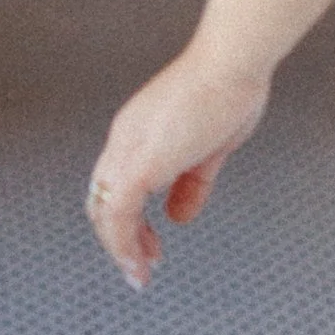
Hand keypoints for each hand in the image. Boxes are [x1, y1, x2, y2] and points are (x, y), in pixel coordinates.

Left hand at [86, 41, 268, 289]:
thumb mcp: (211, 147)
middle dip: (119, 239)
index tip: (148, 241)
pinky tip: (140, 262)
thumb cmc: (230, 88)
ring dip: (119, 249)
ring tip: (139, 273)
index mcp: (138, 130)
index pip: (116, 182)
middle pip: (101, 199)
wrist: (232, 61)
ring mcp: (127, 150)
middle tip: (141, 264)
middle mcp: (124, 139)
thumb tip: (181, 214)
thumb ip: (193, 183)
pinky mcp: (139, 164)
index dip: (128, 217)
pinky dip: (123, 244)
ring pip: (103, 211)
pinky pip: (118, 215)